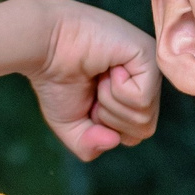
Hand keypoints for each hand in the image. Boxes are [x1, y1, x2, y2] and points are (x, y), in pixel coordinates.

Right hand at [31, 0, 160, 159]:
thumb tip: (114, 141)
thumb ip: (90, 147)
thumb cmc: (56, 80)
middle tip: (94, 89)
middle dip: (110, 119)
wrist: (44, 48)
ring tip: (99, 76)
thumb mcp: (72, 127)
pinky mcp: (149, 56)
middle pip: (144, 129)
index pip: (137, 135)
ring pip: (144, 116)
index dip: (107, 129)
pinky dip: (117, 90)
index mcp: (134, 95)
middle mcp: (146, 81)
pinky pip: (143, 99)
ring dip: (110, 103)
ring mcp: (150, 68)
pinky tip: (108, 67)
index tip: (89, 103)